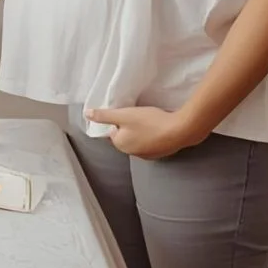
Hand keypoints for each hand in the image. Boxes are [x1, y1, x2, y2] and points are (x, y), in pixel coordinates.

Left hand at [85, 106, 207, 159]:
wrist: (180, 131)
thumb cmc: (149, 122)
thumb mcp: (124, 115)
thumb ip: (105, 116)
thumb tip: (87, 115)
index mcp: (121, 145)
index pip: (112, 132)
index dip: (116, 121)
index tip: (123, 112)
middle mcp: (132, 153)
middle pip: (125, 136)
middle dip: (128, 125)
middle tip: (135, 113)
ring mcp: (148, 155)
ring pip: (138, 139)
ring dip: (140, 130)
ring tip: (147, 118)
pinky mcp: (160, 153)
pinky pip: (150, 142)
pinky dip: (151, 134)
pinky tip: (157, 126)